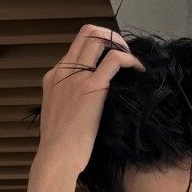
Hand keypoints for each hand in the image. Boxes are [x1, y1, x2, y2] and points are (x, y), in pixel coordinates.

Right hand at [34, 23, 145, 177]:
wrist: (56, 157)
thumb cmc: (59, 146)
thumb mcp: (58, 115)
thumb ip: (69, 100)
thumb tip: (87, 101)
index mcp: (53, 77)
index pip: (76, 47)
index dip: (98, 47)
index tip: (112, 60)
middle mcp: (63, 71)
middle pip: (87, 33)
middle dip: (110, 37)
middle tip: (124, 54)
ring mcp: (77, 77)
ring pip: (99, 39)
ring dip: (121, 45)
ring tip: (132, 61)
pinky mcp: (92, 87)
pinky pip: (115, 60)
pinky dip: (130, 60)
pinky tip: (138, 70)